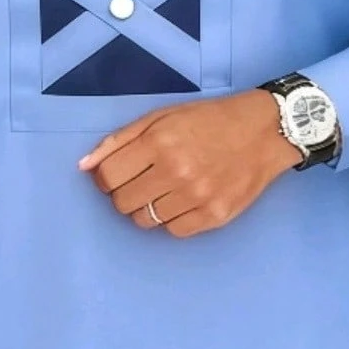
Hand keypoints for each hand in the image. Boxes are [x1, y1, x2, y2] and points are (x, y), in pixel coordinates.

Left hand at [78, 89, 302, 235]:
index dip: (106, 178)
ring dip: (149, 208)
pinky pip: (174, 231)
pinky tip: (185, 201)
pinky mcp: (215, 216)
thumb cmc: (209, 121)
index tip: (118, 174)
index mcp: (159, 142)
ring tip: (168, 189)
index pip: (108, 177)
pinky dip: (173, 219)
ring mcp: (197, 197)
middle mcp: (176, 171)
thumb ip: (119, 140)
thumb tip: (84, 167)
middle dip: (126, 193)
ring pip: (146, 221)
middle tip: (145, 181)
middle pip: (123, 203)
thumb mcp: (162, 117)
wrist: (264, 131)